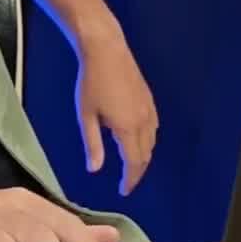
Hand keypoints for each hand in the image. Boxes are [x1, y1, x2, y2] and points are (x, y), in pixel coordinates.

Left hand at [76, 32, 157, 194]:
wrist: (106, 49)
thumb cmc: (91, 81)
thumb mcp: (86, 116)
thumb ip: (92, 144)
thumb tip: (95, 170)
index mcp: (127, 128)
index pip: (134, 163)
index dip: (130, 180)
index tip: (123, 192)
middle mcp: (143, 121)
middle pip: (146, 155)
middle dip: (137, 171)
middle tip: (127, 182)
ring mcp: (149, 109)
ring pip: (152, 141)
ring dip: (143, 156)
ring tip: (131, 164)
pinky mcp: (149, 99)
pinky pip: (154, 127)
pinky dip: (148, 140)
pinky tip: (138, 139)